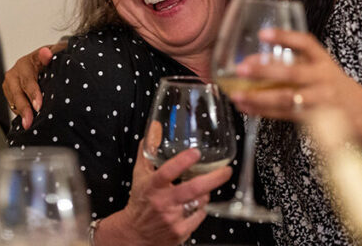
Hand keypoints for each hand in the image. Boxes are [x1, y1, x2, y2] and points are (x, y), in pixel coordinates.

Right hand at [2, 41, 63, 128]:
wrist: (43, 61)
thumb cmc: (50, 58)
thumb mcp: (54, 52)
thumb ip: (53, 52)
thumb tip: (48, 54)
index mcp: (25, 63)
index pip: (28, 80)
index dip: (33, 93)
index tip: (39, 105)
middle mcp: (14, 74)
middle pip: (18, 94)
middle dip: (25, 109)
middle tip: (30, 122)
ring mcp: (10, 85)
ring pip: (13, 101)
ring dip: (21, 114)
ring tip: (29, 125)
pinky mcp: (9, 95)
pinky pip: (13, 106)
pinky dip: (21, 114)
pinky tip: (29, 122)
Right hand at [96, 124, 231, 245]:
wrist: (135, 233)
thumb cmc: (140, 201)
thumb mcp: (140, 175)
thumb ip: (148, 151)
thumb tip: (155, 128)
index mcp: (152, 186)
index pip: (167, 172)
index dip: (182, 162)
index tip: (196, 152)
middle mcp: (162, 203)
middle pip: (192, 189)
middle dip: (213, 179)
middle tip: (226, 171)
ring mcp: (172, 219)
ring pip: (200, 202)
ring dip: (206, 193)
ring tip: (202, 188)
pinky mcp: (180, 232)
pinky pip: (199, 216)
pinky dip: (201, 208)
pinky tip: (195, 204)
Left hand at [229, 27, 361, 121]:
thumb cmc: (336, 90)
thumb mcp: (324, 69)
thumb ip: (299, 64)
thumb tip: (256, 61)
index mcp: (324, 62)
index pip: (306, 43)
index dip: (284, 37)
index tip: (263, 34)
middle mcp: (322, 79)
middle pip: (291, 73)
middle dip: (263, 70)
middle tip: (241, 68)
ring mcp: (319, 101)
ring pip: (285, 98)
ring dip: (258, 97)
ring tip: (237, 94)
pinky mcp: (313, 121)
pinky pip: (284, 115)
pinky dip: (263, 112)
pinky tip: (246, 107)